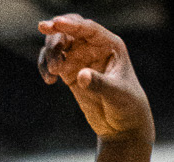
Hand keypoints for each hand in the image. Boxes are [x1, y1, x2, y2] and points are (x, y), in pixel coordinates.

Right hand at [38, 14, 153, 141]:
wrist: (123, 125)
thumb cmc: (128, 106)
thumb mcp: (116, 94)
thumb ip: (99, 84)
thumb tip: (81, 76)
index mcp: (109, 45)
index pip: (87, 29)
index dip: (71, 24)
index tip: (56, 24)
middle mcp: (93, 47)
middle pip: (69, 31)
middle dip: (56, 34)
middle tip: (53, 48)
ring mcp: (80, 58)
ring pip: (58, 44)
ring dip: (51, 53)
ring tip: (53, 72)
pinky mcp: (70, 71)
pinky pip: (53, 60)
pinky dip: (46, 66)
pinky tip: (49, 80)